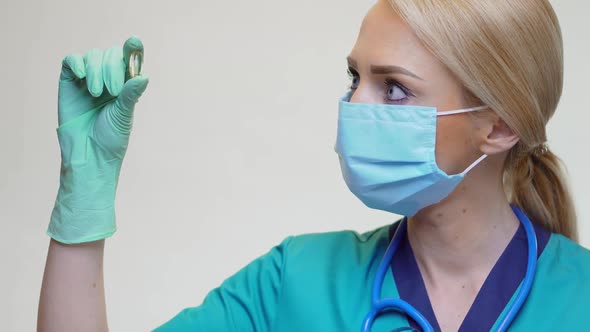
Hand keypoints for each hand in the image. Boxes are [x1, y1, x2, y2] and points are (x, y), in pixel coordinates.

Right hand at [48, 36, 148, 243]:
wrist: (89, 156)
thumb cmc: (111, 139)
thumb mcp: (124, 115)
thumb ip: (130, 94)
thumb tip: (144, 76)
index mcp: (125, 86)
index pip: (129, 61)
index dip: (132, 49)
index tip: (134, 42)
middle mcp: (107, 79)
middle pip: (110, 56)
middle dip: (113, 69)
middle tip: (113, 91)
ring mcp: (87, 80)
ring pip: (92, 57)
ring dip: (97, 70)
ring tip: (98, 93)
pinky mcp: (68, 83)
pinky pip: (71, 61)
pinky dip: (77, 63)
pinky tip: (83, 77)